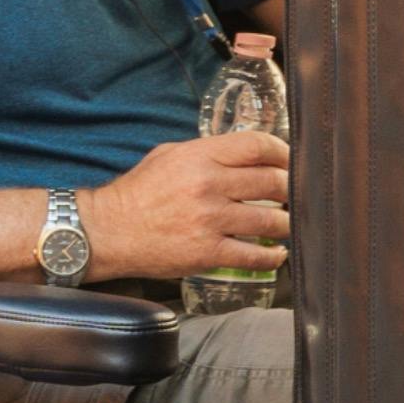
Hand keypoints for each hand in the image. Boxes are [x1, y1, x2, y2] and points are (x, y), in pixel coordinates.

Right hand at [78, 132, 289, 279]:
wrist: (106, 232)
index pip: (258, 146)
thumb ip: (208, 152)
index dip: (284, 152)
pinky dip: (272, 256)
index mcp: (200, 157)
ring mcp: (209, 220)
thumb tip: (246, 152)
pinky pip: (253, 255)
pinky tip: (277, 253)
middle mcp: (208, 185)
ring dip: (288, 223)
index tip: (293, 161)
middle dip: (292, 188)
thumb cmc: (138, 193)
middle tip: (297, 195)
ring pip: (271, 220)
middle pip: (273, 181)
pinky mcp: (206, 252)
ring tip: (290, 223)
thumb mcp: (169, 156)